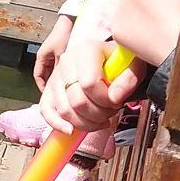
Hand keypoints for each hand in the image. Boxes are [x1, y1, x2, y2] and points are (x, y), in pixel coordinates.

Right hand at [40, 0, 144, 133]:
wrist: (108, 59)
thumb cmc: (120, 62)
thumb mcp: (133, 63)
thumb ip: (130, 77)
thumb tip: (115, 97)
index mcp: (86, 50)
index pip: (89, 83)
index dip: (105, 100)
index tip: (116, 102)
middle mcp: (66, 61)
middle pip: (76, 100)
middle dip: (96, 114)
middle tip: (110, 113)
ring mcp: (56, 77)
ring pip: (63, 109)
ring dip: (84, 123)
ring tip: (99, 120)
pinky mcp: (50, 90)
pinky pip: (46, 110)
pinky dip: (57, 123)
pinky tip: (71, 130)